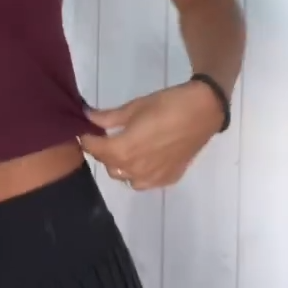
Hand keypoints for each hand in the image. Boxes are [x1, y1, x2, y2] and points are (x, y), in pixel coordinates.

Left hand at [78, 80, 225, 190]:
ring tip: (124, 147)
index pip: (95, 150)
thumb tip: (88, 117)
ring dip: (119, 164)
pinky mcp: (168, 179)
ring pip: (125, 177)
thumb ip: (109, 117)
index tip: (84, 131)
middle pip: (108, 165)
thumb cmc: (167, 105)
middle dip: (103, 151)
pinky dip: (137, 173)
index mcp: (124, 150)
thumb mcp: (134, 107)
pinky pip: (144, 182)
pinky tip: (143, 158)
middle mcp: (136, 170)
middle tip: (105, 136)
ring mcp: (153, 178)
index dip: (86, 140)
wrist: (203, 112)